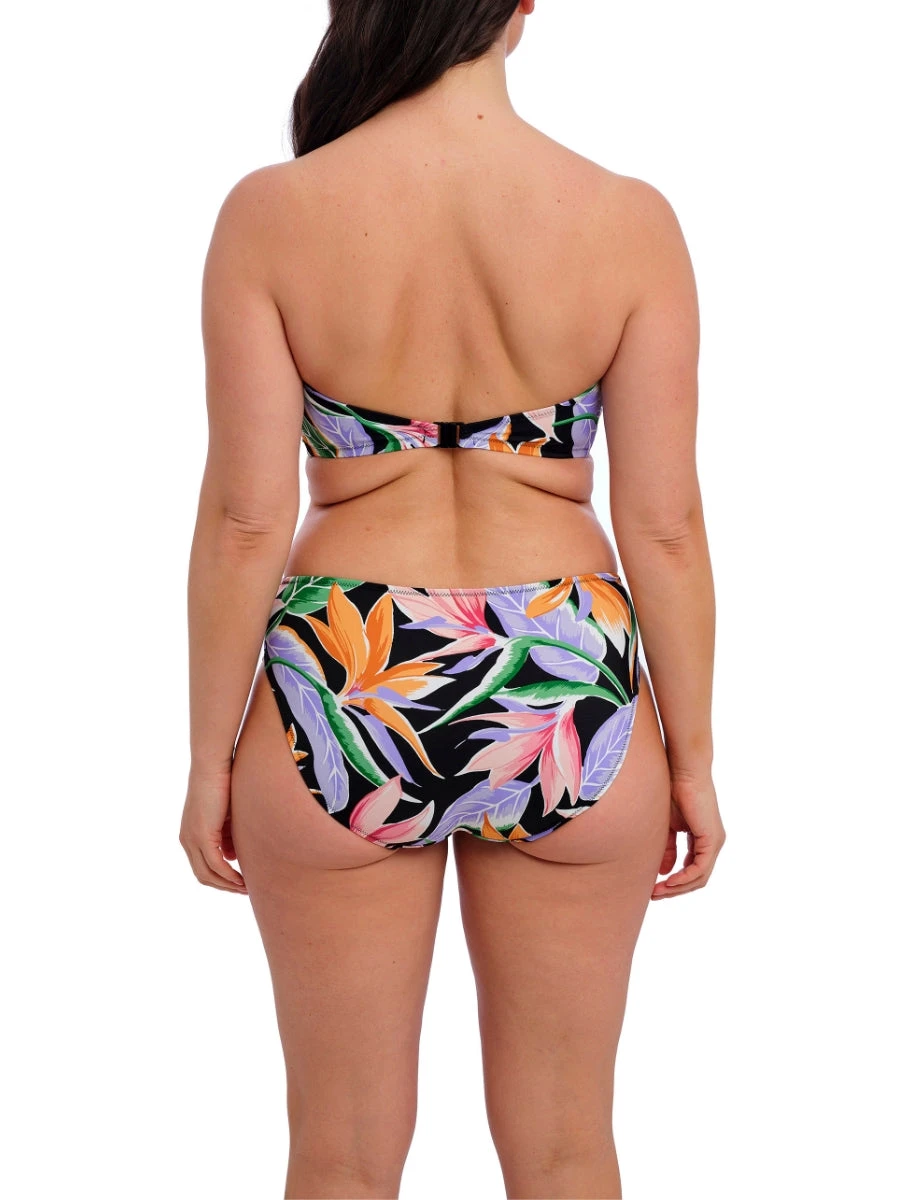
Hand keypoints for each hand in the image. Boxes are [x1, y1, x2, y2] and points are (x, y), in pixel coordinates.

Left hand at [179, 767, 247, 893]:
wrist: (213, 765)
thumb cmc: (222, 783)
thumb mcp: (226, 815)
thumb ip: (227, 835)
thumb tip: (232, 856)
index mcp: (190, 834)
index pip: (203, 866)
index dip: (220, 878)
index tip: (238, 882)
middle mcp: (187, 840)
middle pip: (203, 875)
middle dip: (224, 886)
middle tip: (244, 890)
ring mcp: (192, 838)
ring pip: (207, 874)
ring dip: (227, 885)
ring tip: (246, 889)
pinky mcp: (201, 835)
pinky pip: (215, 864)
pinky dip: (229, 875)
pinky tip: (242, 880)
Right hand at [651, 773, 724, 899]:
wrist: (682, 771)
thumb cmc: (672, 791)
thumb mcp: (667, 826)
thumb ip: (667, 848)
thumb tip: (664, 871)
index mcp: (702, 839)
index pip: (691, 869)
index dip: (673, 882)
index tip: (654, 887)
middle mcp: (712, 843)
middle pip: (696, 878)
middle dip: (674, 889)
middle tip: (654, 895)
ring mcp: (715, 843)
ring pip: (699, 877)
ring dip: (678, 887)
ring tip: (658, 891)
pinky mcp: (712, 840)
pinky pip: (700, 868)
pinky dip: (684, 878)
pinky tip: (669, 881)